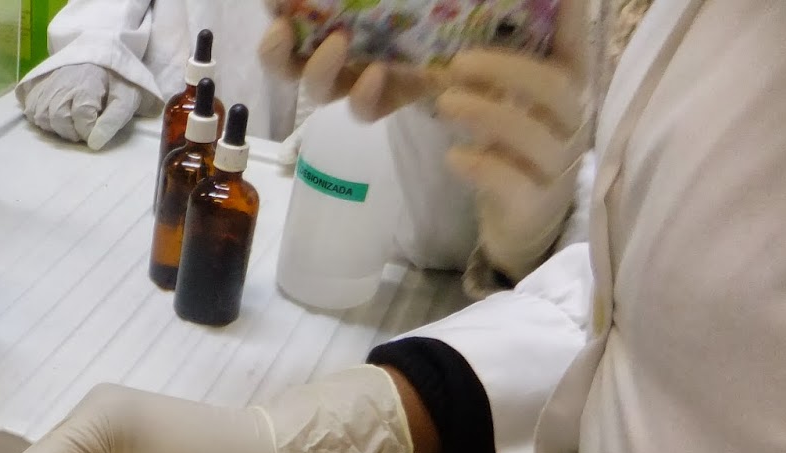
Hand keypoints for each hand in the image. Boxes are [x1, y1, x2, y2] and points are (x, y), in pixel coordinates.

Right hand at [21, 64, 141, 150]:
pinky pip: (30, 107)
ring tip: (69, 122)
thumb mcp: (126, 98)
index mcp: (86, 83)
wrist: (102, 51)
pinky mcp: (38, 83)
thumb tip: (94, 144)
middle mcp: (62, 82)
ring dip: (54, 126)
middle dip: (70, 131)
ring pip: (40, 115)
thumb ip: (113, 121)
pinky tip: (54, 116)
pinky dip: (40, 117)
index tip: (97, 127)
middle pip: (57, 117)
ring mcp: (47, 82)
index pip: (82, 117)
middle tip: (81, 128)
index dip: (89, 130)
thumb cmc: (116, 79)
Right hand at [258, 4, 437, 121]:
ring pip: (318, 87)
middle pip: (285, 55)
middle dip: (274, 49)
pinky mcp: (401, 93)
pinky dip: (363, 96)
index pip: (290, 7)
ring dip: (315, 69)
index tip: (275, 2)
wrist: (511, 10)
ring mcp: (369, 66)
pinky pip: (366, 109)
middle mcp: (344, 35)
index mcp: (338, 4)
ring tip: (339, 44)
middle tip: (281, 30)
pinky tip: (379, 73)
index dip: (275, 7)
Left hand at [438, 41, 588, 281]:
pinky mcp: (534, 204)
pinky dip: (482, 165)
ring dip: (487, 114)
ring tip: (445, 103)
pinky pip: (512, 181)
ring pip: (533, 135)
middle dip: (506, 70)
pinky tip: (454, 156)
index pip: (575, 48)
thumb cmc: (513, 154)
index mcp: (568, 94)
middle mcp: (573, 126)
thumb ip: (497, 77)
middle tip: (457, 63)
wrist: (521, 225)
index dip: (572, 19)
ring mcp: (558, 168)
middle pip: (555, 88)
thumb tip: (458, 42)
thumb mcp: (511, 108)